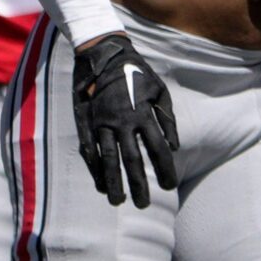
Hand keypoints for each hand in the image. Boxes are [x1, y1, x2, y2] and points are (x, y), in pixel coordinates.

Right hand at [72, 32, 180, 208]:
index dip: (165, 170)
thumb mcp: (159, 90)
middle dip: (139, 185)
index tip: (170, 186)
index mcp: (143, 114)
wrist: (103, 55)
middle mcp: (122, 122)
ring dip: (113, 182)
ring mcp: (101, 123)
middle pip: (133, 160)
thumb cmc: (137, 73)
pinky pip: (90, 151)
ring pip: (108, 159)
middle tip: (143, 205)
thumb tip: (174, 147)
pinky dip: (95, 169)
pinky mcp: (85, 123)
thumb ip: (167, 119)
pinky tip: (100, 184)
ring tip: (117, 202)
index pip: (159, 149)